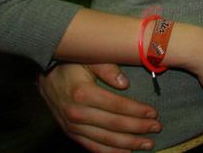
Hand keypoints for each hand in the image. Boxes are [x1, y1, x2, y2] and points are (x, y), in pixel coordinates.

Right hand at [38, 63, 159, 152]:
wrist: (45, 77)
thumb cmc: (71, 64)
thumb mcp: (89, 58)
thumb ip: (107, 68)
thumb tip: (124, 84)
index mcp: (83, 94)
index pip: (117, 106)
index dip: (137, 111)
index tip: (154, 113)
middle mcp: (77, 113)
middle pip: (114, 125)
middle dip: (138, 128)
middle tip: (157, 128)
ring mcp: (72, 126)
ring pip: (105, 140)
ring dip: (128, 144)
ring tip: (148, 144)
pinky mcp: (70, 133)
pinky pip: (92, 147)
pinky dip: (110, 152)